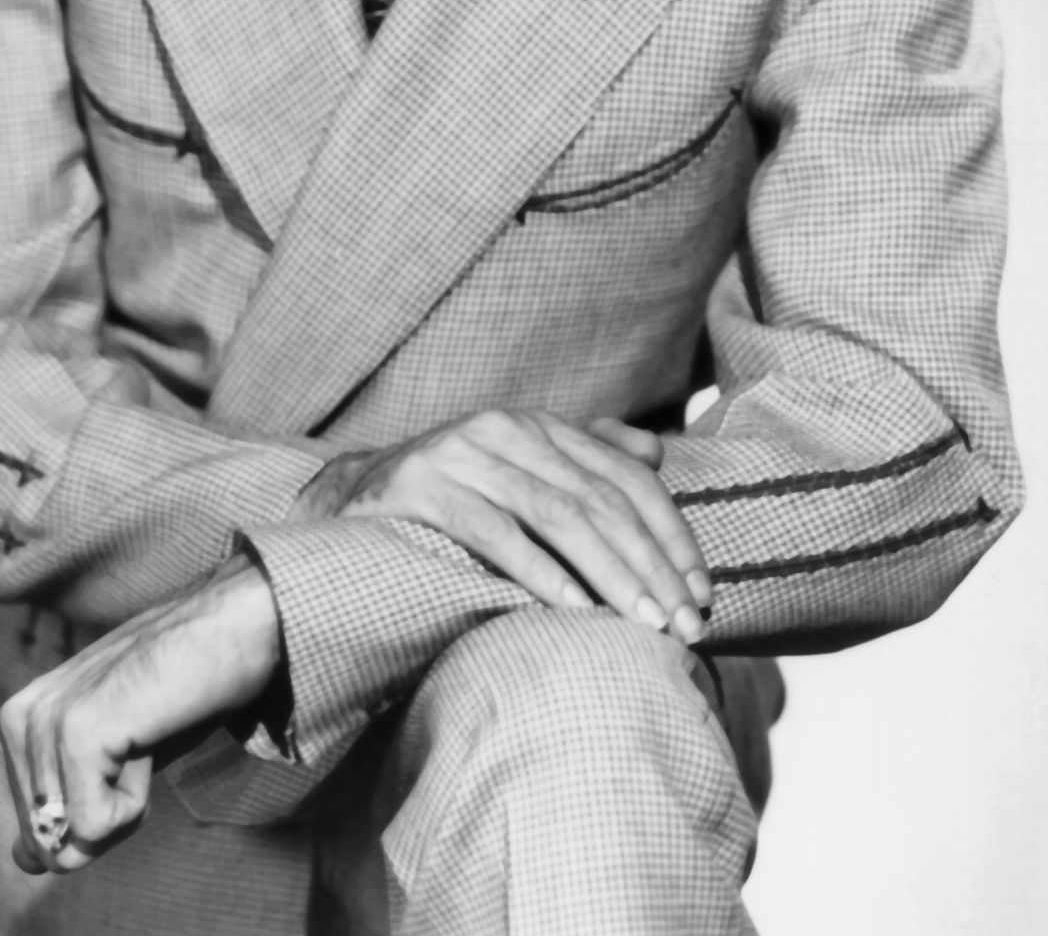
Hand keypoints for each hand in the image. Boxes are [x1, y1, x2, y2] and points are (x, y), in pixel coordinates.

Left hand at [0, 557, 279, 874]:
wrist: (232, 630)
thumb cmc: (181, 692)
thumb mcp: (115, 760)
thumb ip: (67, 804)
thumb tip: (28, 863)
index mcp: (22, 719)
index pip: (32, 832)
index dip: (92, 819)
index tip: (126, 757)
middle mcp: (21, 717)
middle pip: (48, 844)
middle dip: (105, 818)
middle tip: (140, 746)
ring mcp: (47, 721)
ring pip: (72, 838)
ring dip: (125, 804)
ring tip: (146, 734)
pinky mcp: (79, 732)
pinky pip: (94, 824)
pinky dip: (133, 803)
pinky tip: (149, 740)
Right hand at [290, 409, 711, 641]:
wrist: (346, 500)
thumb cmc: (449, 496)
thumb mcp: (519, 470)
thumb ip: (584, 456)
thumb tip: (656, 446)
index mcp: (536, 425)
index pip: (625, 474)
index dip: (670, 533)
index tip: (702, 592)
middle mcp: (503, 428)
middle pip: (599, 497)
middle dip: (650, 564)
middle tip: (682, 623)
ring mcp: (460, 453)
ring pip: (556, 513)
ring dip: (608, 573)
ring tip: (641, 622)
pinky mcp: (421, 487)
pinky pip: (493, 532)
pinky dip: (538, 572)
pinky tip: (571, 609)